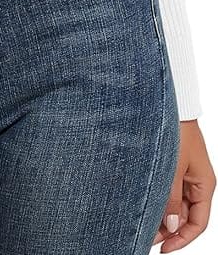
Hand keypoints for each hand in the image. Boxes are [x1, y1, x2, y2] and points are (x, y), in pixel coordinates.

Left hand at [153, 119, 215, 250]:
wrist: (170, 106)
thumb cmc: (176, 132)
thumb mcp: (172, 169)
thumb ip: (170, 199)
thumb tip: (170, 227)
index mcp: (204, 185)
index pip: (198, 223)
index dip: (182, 239)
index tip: (163, 249)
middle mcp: (197, 183)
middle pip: (186, 217)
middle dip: (168, 230)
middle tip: (146, 238)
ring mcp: (186, 175)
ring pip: (176, 205)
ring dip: (162, 216)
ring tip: (143, 225)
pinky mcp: (174, 167)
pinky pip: (169, 191)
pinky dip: (159, 201)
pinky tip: (145, 206)